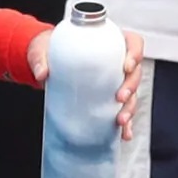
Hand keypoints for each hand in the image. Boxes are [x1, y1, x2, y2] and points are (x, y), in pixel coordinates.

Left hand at [26, 29, 146, 138]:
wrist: (47, 61)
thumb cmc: (52, 48)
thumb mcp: (43, 49)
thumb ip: (41, 58)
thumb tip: (42, 74)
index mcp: (109, 42)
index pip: (133, 42)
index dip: (135, 53)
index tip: (126, 66)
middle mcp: (116, 62)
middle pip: (135, 72)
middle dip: (131, 86)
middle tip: (119, 97)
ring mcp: (114, 81)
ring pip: (132, 94)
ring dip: (130, 107)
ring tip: (120, 120)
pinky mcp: (107, 98)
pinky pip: (121, 110)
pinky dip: (125, 124)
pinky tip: (123, 134)